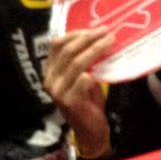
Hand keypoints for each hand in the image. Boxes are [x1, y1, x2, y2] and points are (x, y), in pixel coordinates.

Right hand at [44, 28, 112, 158]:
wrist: (90, 130)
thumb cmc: (87, 101)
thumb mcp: (82, 77)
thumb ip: (83, 60)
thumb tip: (98, 36)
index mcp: (50, 71)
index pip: (56, 45)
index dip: (75, 34)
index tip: (94, 29)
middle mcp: (49, 80)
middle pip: (67, 51)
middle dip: (89, 38)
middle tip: (107, 32)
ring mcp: (57, 91)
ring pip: (76, 63)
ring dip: (96, 50)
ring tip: (110, 42)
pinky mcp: (69, 101)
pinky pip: (83, 80)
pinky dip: (94, 72)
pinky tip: (105, 67)